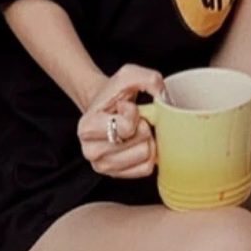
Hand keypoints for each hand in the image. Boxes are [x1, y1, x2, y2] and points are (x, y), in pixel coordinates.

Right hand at [76, 64, 164, 179]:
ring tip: (135, 131)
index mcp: (87, 128)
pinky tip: (138, 143)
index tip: (126, 107)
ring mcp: (103, 166)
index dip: (135, 113)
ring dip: (147, 140)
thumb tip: (164, 97)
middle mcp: (90, 151)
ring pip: (145, 156)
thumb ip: (148, 79)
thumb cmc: (116, 94)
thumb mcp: (129, 75)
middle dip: (143, 127)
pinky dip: (149, 154)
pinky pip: (146, 168)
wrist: (107, 108)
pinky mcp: (118, 175)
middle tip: (133, 120)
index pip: (127, 127)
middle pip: (140, 143)